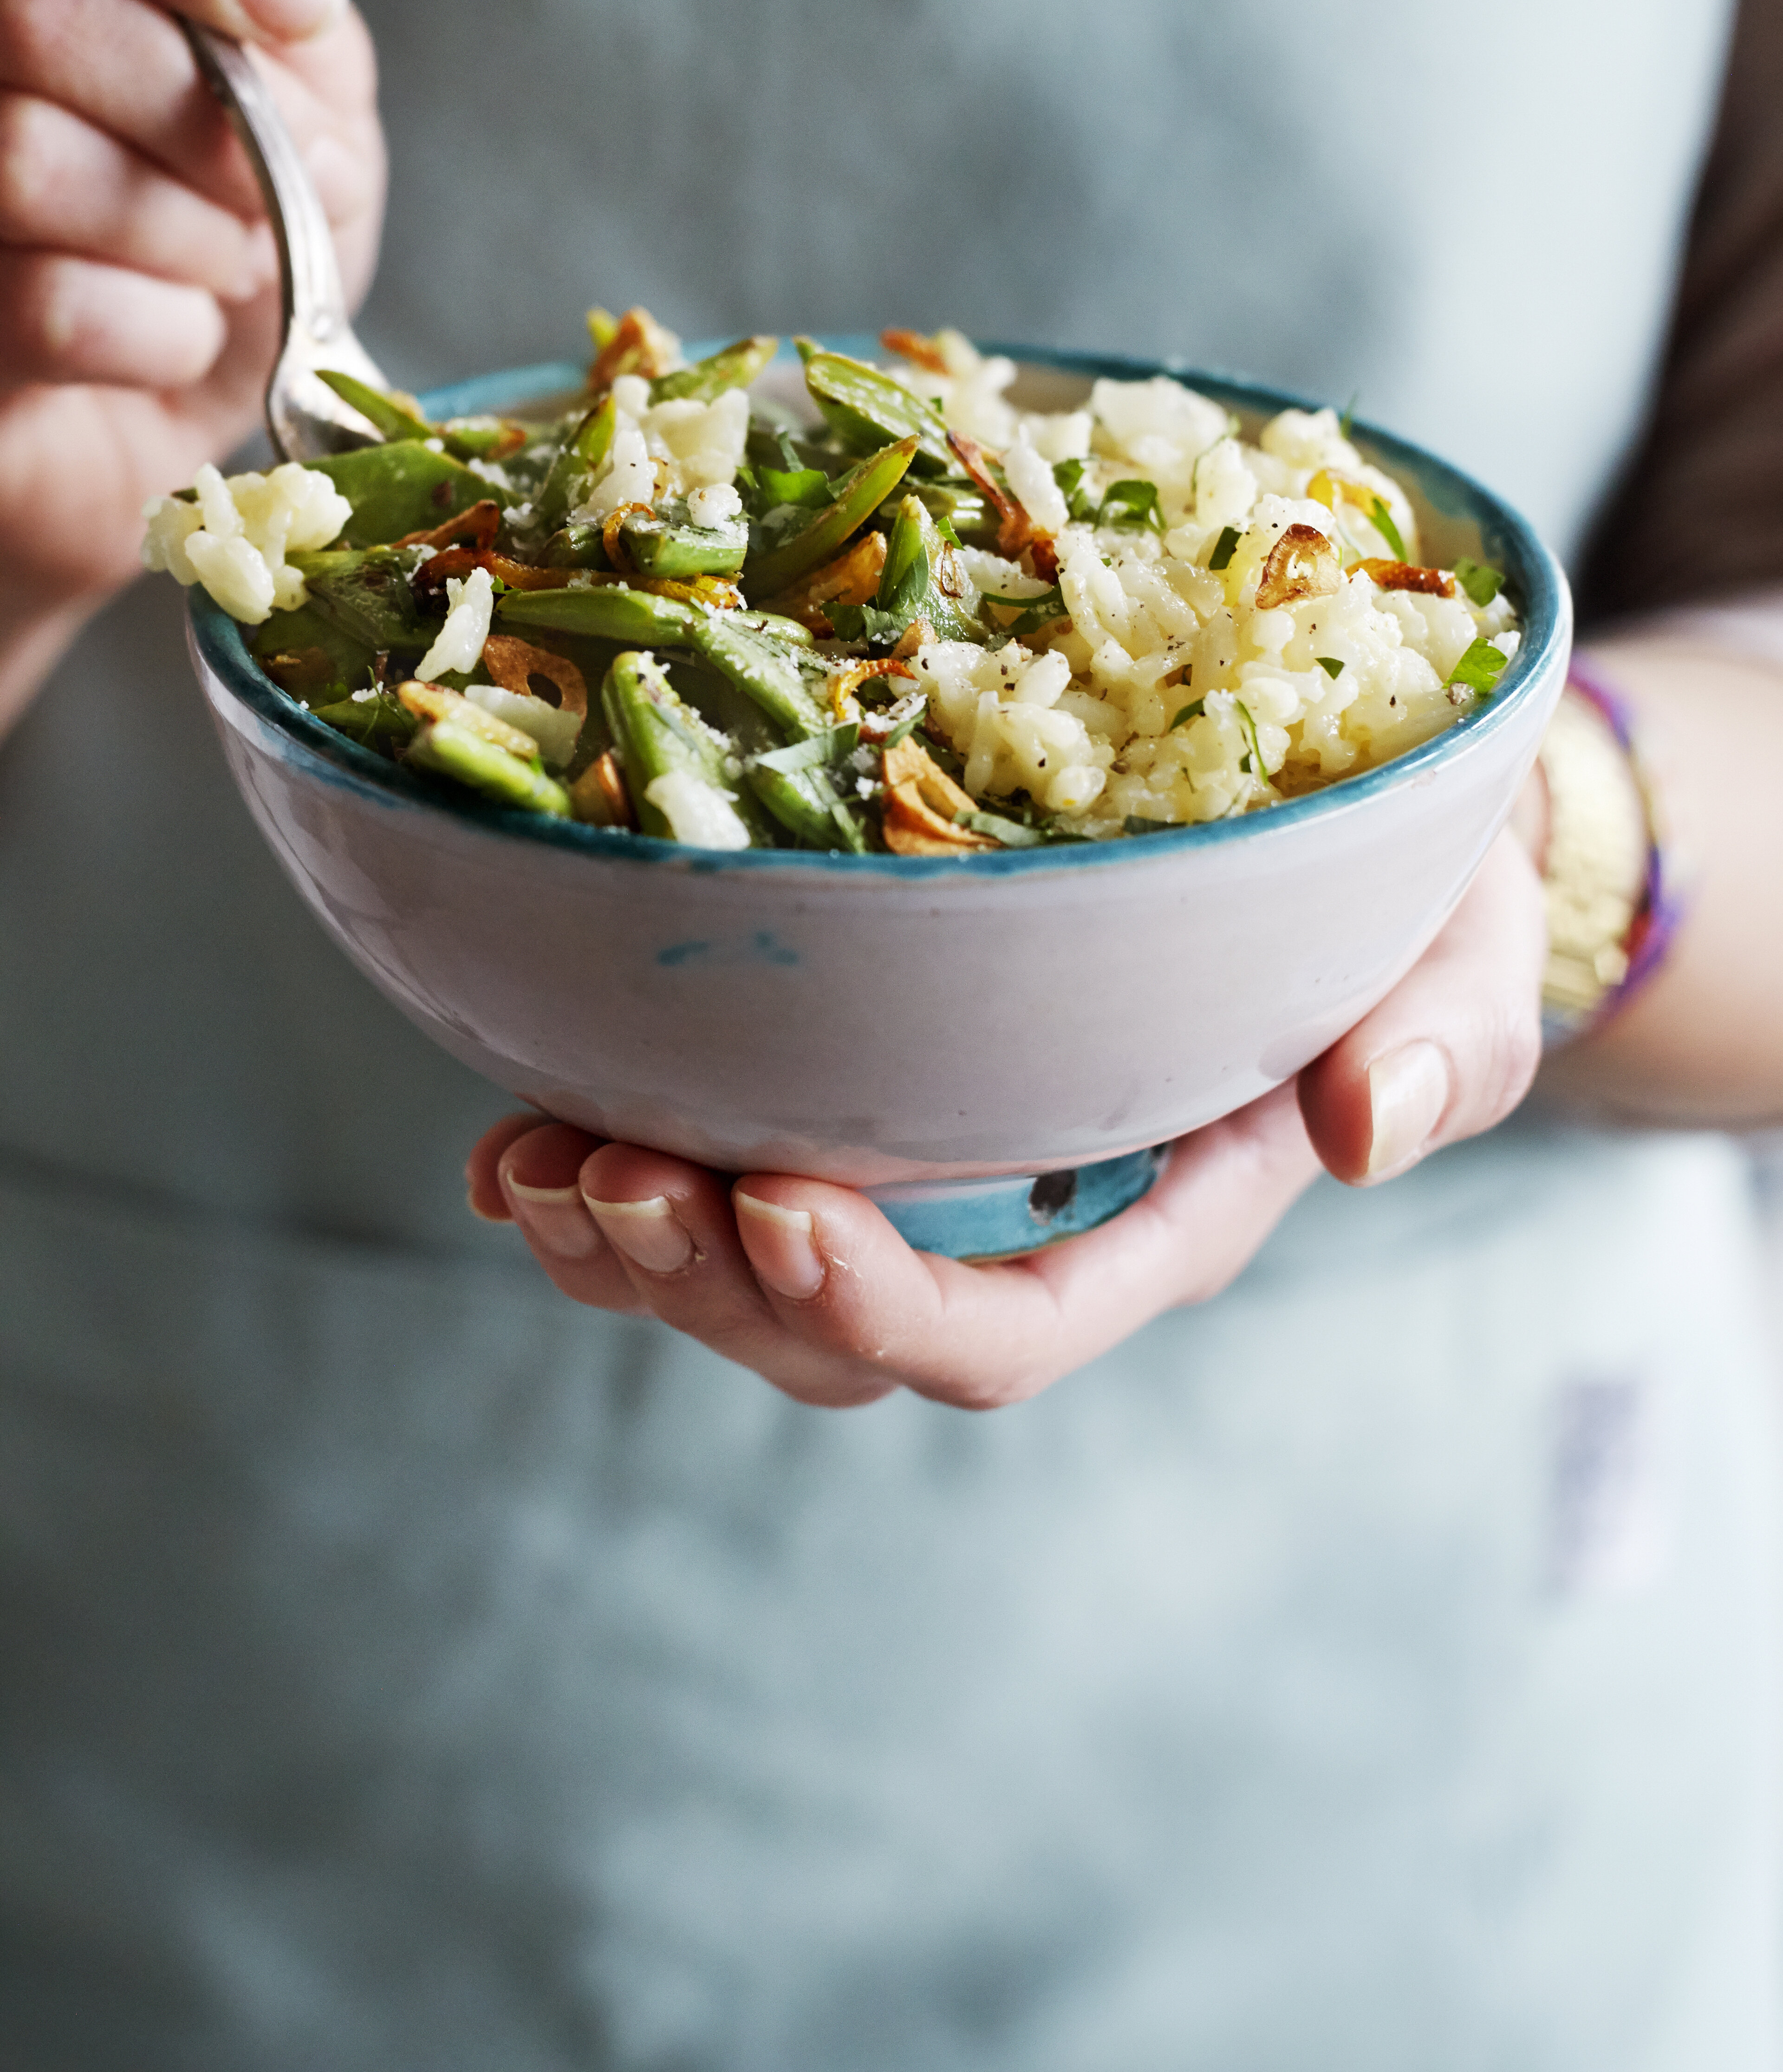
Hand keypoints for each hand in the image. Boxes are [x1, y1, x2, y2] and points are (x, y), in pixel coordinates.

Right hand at [0, 0, 384, 646]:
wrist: (148, 431)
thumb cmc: (211, 220)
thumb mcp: (286, 56)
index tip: (296, 6)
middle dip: (204, 113)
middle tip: (270, 178)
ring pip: (23, 155)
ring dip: (185, 233)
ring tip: (221, 260)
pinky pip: (39, 302)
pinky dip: (155, 337)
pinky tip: (167, 339)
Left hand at [468, 828, 1544, 1409]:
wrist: (1345, 854)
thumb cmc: (1411, 918)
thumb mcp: (1461, 966)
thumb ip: (1438, 1050)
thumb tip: (1366, 1133)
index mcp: (1157, 1221)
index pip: (1010, 1332)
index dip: (880, 1303)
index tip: (770, 1203)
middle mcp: (1021, 1225)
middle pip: (838, 1338)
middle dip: (705, 1285)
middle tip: (604, 1174)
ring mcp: (927, 1174)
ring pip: (745, 1287)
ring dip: (623, 1243)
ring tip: (529, 1163)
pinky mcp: (854, 1102)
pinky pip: (705, 1184)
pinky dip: (595, 1173)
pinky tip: (510, 1133)